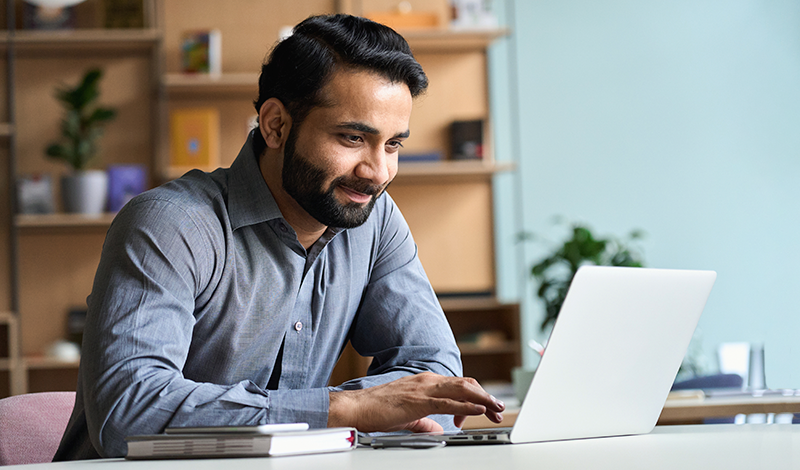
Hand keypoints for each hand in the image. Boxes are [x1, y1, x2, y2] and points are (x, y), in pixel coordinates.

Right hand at [328, 372, 504, 432]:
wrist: (356, 407)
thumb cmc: (377, 410)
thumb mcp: (408, 416)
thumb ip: (425, 421)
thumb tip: (438, 429)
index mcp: (426, 382)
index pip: (459, 385)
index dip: (476, 397)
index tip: (485, 410)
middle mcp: (427, 381)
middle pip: (466, 385)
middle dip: (486, 397)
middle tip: (499, 409)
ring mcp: (424, 389)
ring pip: (462, 390)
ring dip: (482, 399)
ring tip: (496, 408)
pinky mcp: (419, 401)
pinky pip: (448, 402)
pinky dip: (467, 405)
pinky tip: (478, 410)